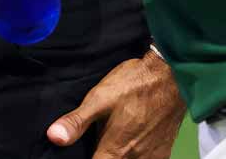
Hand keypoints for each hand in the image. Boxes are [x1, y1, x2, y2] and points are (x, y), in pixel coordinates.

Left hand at [48, 47, 184, 158]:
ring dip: (118, 157)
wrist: (172, 76)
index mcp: (114, 151)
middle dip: (102, 157)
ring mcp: (151, 158)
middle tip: (97, 145)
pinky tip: (130, 147)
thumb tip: (53, 137)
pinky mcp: (163, 153)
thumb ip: (77, 122)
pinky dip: (134, 157)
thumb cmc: (133, 85)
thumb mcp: (99, 98)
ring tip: (112, 146)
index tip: (84, 153)